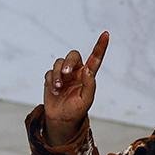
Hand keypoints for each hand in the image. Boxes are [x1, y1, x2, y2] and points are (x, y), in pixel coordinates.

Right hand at [43, 31, 108, 146]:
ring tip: (58, 87)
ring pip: (59, 63)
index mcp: (87, 75)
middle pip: (73, 55)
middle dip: (68, 62)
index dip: (100, 46)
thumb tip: (88, 70)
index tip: (106, 34)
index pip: (95, 58)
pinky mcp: (51, 78)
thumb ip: (89, 84)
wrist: (61, 120)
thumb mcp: (87, 99)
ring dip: (57, 74)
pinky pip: (49, 72)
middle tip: (66, 73)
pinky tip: (54, 91)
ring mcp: (63, 74)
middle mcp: (76, 72)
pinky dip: (51, 81)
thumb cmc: (77, 110)